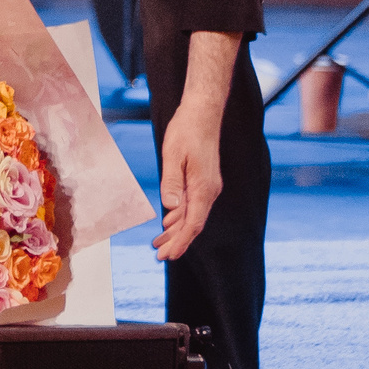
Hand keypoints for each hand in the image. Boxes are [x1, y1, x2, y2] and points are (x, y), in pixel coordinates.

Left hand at [155, 94, 222, 259]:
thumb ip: (172, 183)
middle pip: (193, 224)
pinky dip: (179, 216)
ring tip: (159, 244)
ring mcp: (208, 186)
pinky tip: (168, 223)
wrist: (202, 113)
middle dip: (177, 242)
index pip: (193, 224)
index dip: (180, 242)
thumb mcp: (173, 156)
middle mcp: (209, 190)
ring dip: (176, 231)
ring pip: (192, 216)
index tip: (168, 256)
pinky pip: (192, 205)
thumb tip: (171, 209)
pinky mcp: (203, 181)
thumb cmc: (186, 131)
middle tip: (159, 256)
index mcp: (203, 188)